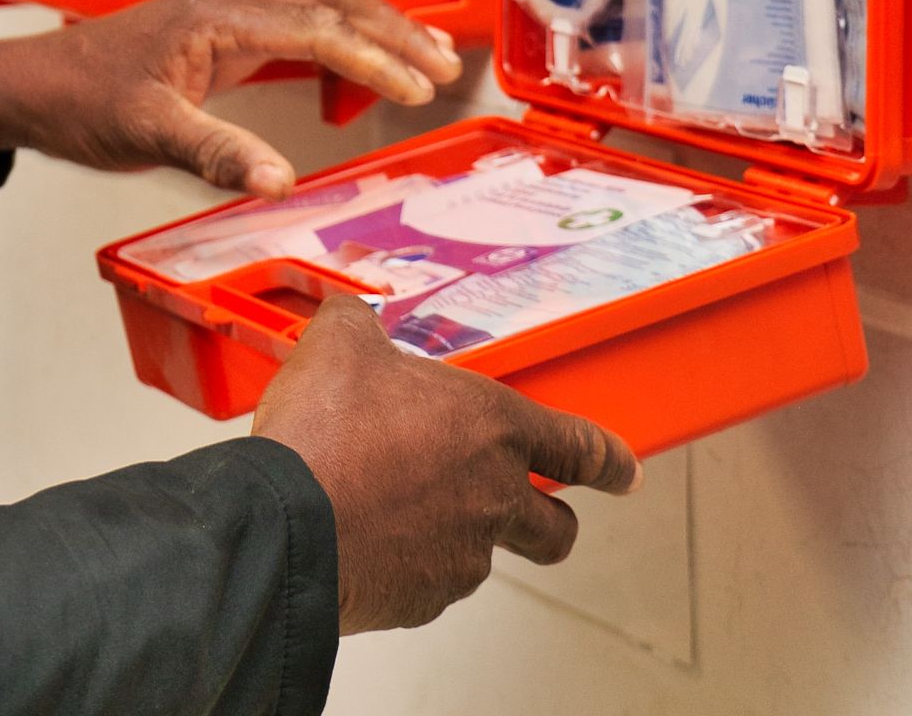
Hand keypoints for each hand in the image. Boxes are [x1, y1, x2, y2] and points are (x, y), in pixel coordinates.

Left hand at [0, 0, 461, 198]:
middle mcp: (227, 3)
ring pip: (321, 1)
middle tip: (445, 67)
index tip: (419, 88)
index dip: (375, 57)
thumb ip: (214, 151)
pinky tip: (360, 67)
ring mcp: (225, 13)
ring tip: (426, 60)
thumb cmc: (78, 99)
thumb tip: (279, 180)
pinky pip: (299, 19)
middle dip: (395, 29)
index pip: (318, 28)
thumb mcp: (144, 133)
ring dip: (376, 27)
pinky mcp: (220, 30)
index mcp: (217, 18)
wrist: (32, 85)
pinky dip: (343, 36)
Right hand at [252, 296, 638, 633]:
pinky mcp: (423, 598)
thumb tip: (352, 313)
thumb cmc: (326, 434)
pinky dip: (409, 563)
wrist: (288, 521)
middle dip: (552, 521)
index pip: (579, 447)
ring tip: (399, 507)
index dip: (609, 460)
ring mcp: (462, 555)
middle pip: (555, 526)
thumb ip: (358, 323)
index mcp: (490, 427)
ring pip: (484, 554)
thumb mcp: (339, 345)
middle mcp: (492, 495)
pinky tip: (367, 535)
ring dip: (459, 534)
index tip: (624, 471)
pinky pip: (430, 581)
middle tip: (533, 512)